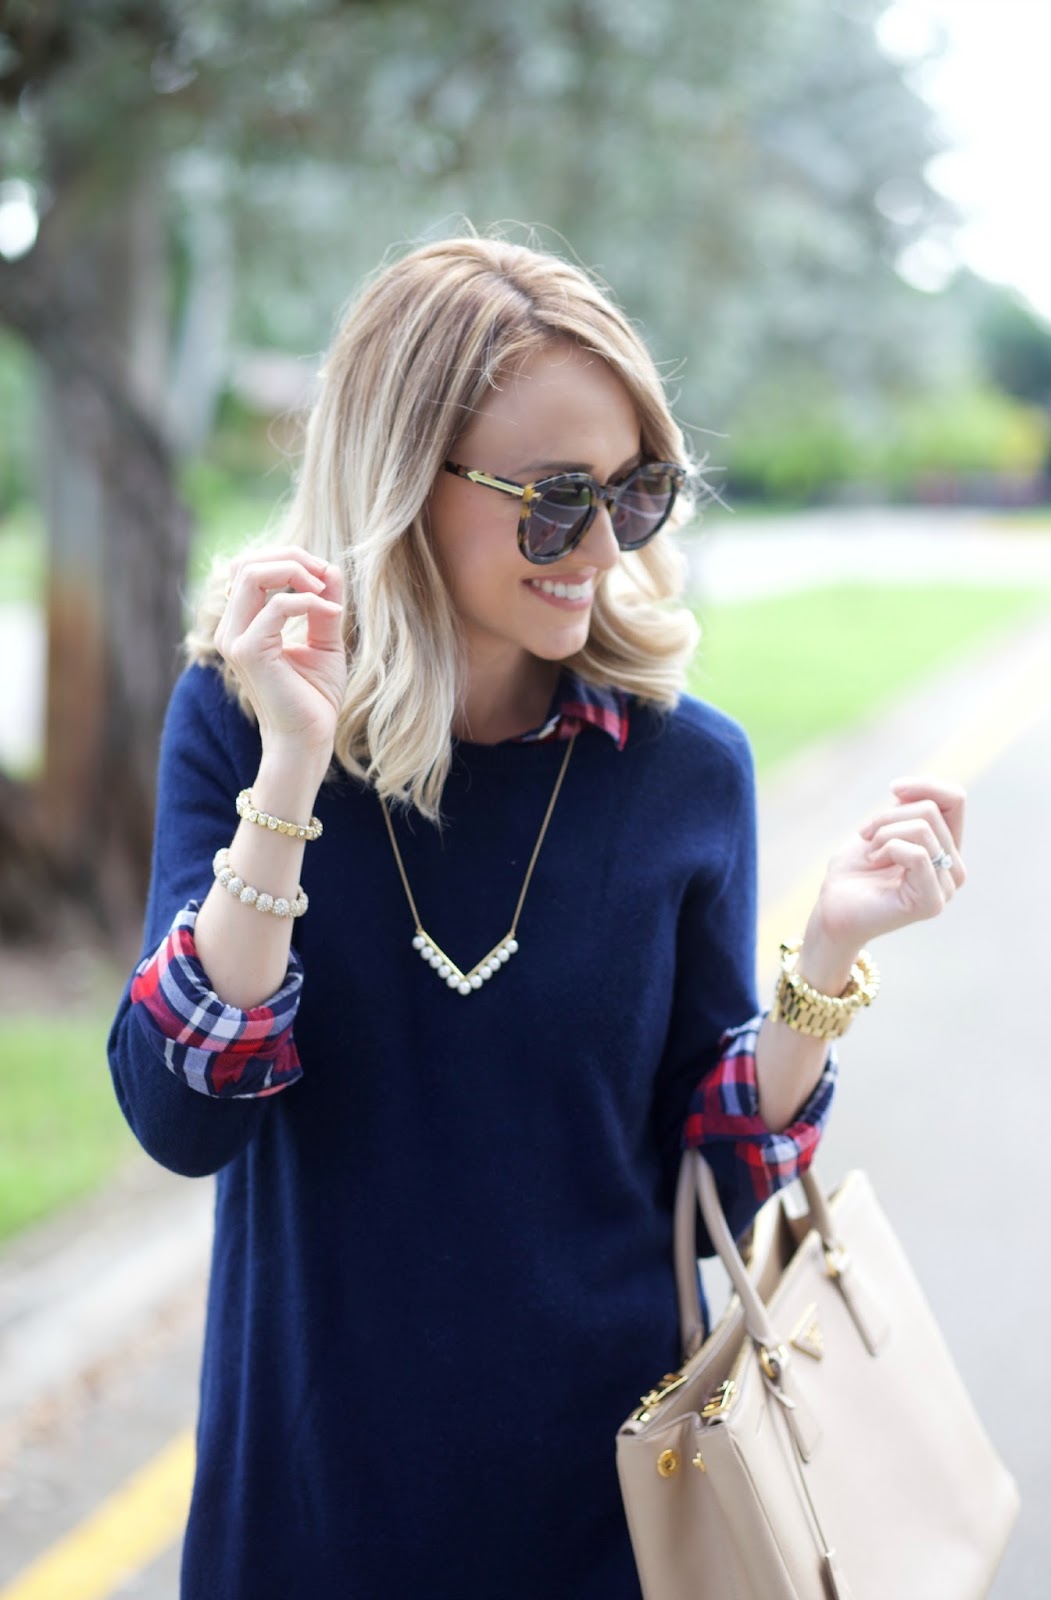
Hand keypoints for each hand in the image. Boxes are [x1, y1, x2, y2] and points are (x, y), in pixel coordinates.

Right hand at [214, 546, 346, 763]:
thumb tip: (331, 568)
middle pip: (248, 563)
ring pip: (253, 574)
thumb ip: (323, 603)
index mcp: (242, 625)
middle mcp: (231, 629)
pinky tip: (331, 612)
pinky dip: (308, 601)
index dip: (287, 559)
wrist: (308, 740)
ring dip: (295, 571)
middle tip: (325, 574)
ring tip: (325, 589)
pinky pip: (275, 606)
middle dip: (291, 557)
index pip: (250, 568)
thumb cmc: (314, 697)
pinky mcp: (248, 652)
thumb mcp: (323, 641)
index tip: (324, 574)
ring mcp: (234, 640)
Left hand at [800, 778, 966, 987]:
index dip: (925, 785)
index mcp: (947, 848)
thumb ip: (906, 808)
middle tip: (867, 838)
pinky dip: (888, 849)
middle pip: (931, 811)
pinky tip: (875, 863)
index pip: (955, 800)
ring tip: (871, 854)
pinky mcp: (932, 902)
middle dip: (888, 816)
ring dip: (883, 833)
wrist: (832, 908)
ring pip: (923, 829)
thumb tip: (913, 789)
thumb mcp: (881, 827)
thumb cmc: (854, 871)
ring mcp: (946, 887)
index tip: (893, 788)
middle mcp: (954, 867)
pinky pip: (917, 854)